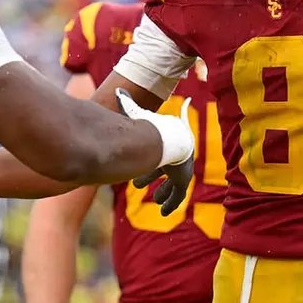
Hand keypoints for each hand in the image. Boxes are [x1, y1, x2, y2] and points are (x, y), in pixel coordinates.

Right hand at [115, 89, 194, 215]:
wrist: (171, 138)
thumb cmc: (154, 128)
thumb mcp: (137, 116)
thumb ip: (128, 105)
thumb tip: (117, 89)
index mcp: (166, 144)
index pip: (158, 157)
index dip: (148, 166)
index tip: (137, 178)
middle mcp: (175, 158)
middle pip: (165, 170)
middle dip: (152, 177)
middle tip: (139, 184)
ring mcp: (182, 170)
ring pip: (174, 186)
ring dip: (164, 193)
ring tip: (156, 200)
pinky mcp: (184, 180)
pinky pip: (178, 196)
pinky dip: (171, 203)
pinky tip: (165, 213)